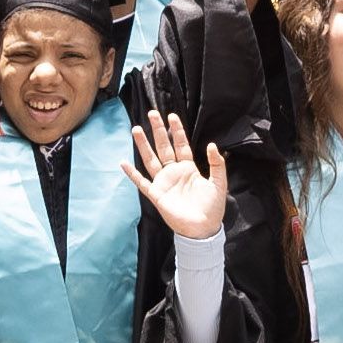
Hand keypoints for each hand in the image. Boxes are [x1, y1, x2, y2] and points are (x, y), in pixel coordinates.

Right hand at [122, 110, 227, 239]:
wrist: (203, 228)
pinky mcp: (156, 194)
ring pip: (150, 159)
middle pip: (164, 147)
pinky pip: (141, 182)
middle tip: (152, 114)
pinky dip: (132, 173)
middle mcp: (174, 172)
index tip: (172, 116)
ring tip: (137, 129)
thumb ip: (216, 164)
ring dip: (144, 145)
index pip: (181, 145)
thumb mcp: (219, 183)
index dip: (177, 131)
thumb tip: (212, 145)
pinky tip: (123, 162)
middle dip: (158, 131)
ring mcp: (163, 182)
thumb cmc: (212, 208)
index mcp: (189, 168)